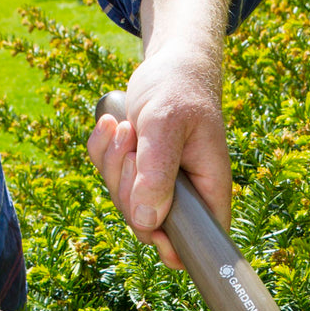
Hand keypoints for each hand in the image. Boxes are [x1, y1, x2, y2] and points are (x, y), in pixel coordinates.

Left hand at [87, 45, 229, 268]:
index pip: (196, 244)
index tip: (149, 221)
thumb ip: (158, 171)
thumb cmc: (179, 88)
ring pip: (122, 202)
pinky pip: (106, 178)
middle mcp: (184, 196)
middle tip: (133, 142)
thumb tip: (148, 222)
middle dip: (127, 185)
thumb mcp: (166, 123)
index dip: (170, 246)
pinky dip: (101, 151)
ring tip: (125, 127)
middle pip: (146, 225)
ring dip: (113, 162)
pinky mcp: (134, 173)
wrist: (169, 64)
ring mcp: (156, 187)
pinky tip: (112, 125)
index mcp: (208, 191)